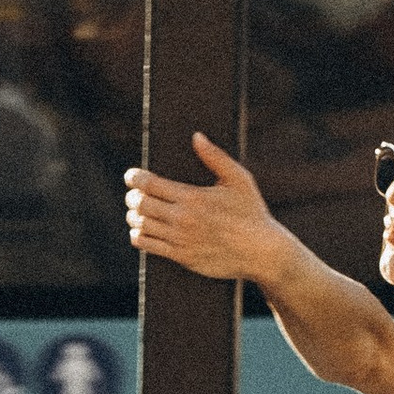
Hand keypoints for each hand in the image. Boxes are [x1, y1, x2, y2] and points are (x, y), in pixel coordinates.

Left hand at [123, 130, 284, 285]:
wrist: (261, 252)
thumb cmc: (252, 212)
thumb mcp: (239, 180)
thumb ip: (216, 157)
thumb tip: (196, 137)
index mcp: (193, 197)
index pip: (149, 184)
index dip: (135, 177)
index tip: (132, 175)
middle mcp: (183, 219)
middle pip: (140, 204)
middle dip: (132, 196)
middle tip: (134, 193)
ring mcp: (180, 239)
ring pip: (140, 224)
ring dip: (134, 215)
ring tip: (139, 211)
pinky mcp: (180, 256)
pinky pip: (146, 245)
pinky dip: (138, 235)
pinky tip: (142, 230)